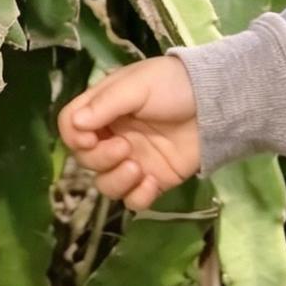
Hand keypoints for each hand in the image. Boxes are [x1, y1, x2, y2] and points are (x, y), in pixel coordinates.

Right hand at [57, 54, 200, 210]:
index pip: (71, 126)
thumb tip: (75, 125)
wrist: (215, 103)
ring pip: (105, 185)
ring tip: (139, 168)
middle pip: (85, 160)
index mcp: (103, 109)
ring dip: (116, 181)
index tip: (89, 138)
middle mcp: (112, 136)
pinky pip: (133, 200)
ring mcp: (132, 160)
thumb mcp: (137, 86)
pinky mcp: (153, 180)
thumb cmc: (172, 85)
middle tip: (126, 148)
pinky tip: (153, 183)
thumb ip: (105, 105)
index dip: (74, 137)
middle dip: (100, 159)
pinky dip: (138, 196)